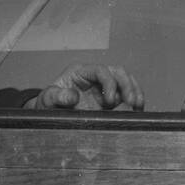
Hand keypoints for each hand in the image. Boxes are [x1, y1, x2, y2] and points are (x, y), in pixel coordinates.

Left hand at [27, 64, 143, 110]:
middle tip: (131, 102)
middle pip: (118, 72)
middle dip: (127, 85)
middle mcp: (94, 77)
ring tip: (138, 106)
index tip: (111, 100)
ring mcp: (103, 88)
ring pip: (126, 81)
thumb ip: (57, 96)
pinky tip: (137, 110)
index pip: (101, 70)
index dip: (109, 82)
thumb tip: (73, 96)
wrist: (51, 114)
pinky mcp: (109, 100)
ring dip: (135, 91)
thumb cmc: (48, 104)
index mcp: (80, 72)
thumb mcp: (47, 99)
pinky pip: (126, 95)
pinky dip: (134, 101)